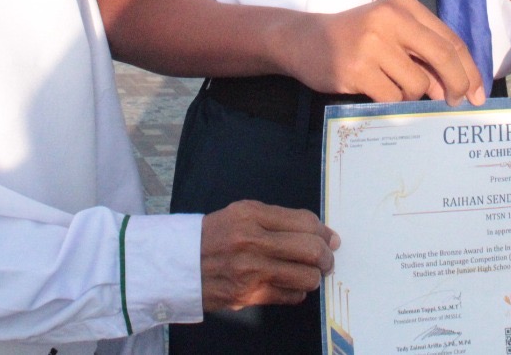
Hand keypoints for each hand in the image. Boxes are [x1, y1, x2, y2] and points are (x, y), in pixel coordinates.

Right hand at [200, 201, 338, 311]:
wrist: (180, 263)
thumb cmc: (215, 236)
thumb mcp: (241, 214)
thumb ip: (278, 220)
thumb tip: (319, 233)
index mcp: (252, 216)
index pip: (305, 222)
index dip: (324, 232)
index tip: (330, 239)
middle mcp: (252, 241)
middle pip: (310, 250)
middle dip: (326, 257)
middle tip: (326, 260)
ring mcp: (251, 271)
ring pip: (306, 277)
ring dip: (312, 277)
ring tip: (307, 274)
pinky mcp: (248, 295)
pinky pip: (290, 296)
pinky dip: (297, 292)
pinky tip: (289, 285)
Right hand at [281, 0, 485, 105]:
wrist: (305, 39)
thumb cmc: (356, 38)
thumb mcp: (392, 34)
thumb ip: (423, 55)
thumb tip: (455, 90)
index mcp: (405, 6)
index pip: (450, 39)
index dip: (469, 69)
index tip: (477, 93)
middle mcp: (391, 19)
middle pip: (443, 57)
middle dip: (457, 85)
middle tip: (456, 103)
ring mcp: (372, 43)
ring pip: (418, 84)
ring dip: (413, 95)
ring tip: (392, 87)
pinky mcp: (357, 68)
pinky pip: (393, 97)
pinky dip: (392, 102)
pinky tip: (377, 92)